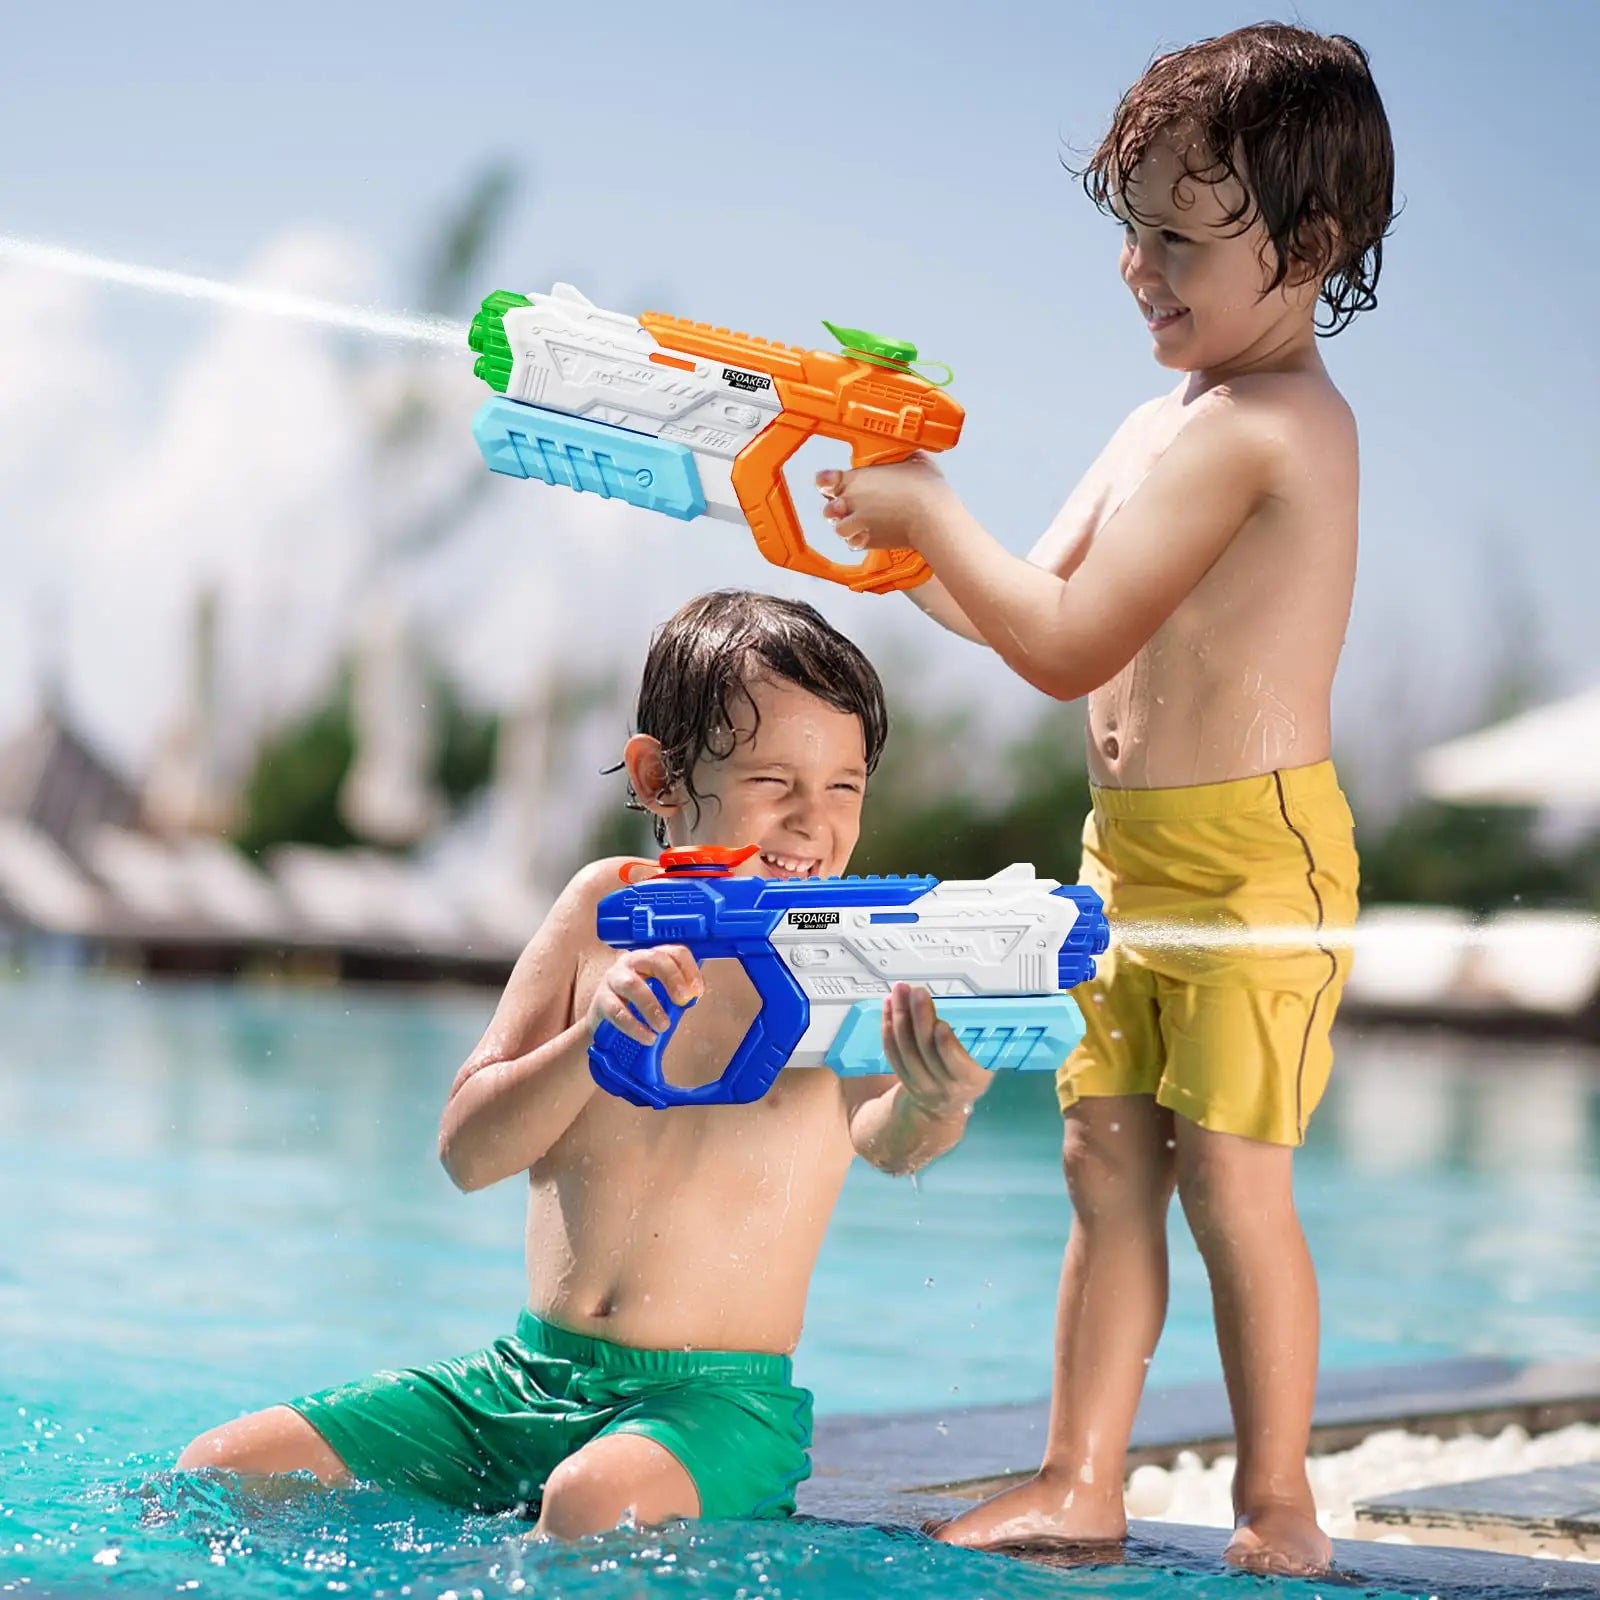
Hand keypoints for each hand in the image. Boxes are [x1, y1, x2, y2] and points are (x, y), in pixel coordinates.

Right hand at [585, 947, 702, 1045]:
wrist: (604, 1015)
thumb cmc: (637, 1000)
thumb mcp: (659, 991)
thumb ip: (676, 992)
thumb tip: (693, 996)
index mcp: (651, 957)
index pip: (674, 952)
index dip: (689, 970)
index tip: (697, 991)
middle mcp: (631, 961)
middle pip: (654, 959)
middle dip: (672, 979)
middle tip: (682, 1001)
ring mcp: (613, 978)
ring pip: (632, 985)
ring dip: (651, 1007)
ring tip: (664, 1026)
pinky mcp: (601, 999)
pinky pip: (617, 1011)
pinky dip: (634, 1026)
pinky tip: (648, 1037)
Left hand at [816, 454, 954, 551]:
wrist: (932, 517)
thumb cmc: (925, 489)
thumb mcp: (916, 459)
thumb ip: (901, 456)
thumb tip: (906, 453)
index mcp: (857, 479)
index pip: (823, 480)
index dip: (826, 481)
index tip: (830, 481)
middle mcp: (852, 502)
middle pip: (828, 507)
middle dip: (836, 506)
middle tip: (850, 504)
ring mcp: (858, 524)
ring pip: (838, 528)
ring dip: (846, 525)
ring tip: (860, 521)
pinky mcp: (868, 541)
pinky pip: (852, 544)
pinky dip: (857, 540)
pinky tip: (867, 534)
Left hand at [881, 983, 992, 1119]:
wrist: (944, 1105)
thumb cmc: (971, 1074)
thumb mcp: (986, 1064)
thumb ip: (981, 1041)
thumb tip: (980, 1006)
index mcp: (970, 1080)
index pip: (957, 1065)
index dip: (948, 1046)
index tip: (942, 1023)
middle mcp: (943, 1085)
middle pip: (926, 1051)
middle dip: (920, 1018)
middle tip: (917, 993)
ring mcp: (918, 1082)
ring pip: (905, 1049)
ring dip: (900, 1016)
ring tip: (900, 991)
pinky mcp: (901, 1076)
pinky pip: (891, 1051)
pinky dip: (888, 1026)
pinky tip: (888, 1006)